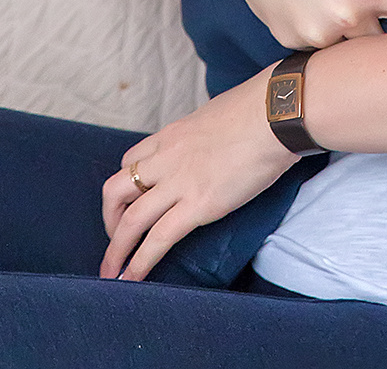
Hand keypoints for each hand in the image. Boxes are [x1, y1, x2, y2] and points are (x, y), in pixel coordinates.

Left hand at [101, 73, 294, 281]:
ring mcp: (180, 182)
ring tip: (112, 272)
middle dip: (110, 219)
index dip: (126, 185)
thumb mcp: (217, 114)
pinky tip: (134, 278)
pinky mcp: (199, 205)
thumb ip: (204, 134)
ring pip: (130, 220)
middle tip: (116, 239)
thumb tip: (213, 144)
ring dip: (116, 249)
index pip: (131, 159)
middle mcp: (167, 158)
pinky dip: (140, 262)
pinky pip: (158, 239)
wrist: (277, 114)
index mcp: (173, 134)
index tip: (129, 203)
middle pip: (116, 190)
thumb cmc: (260, 109)